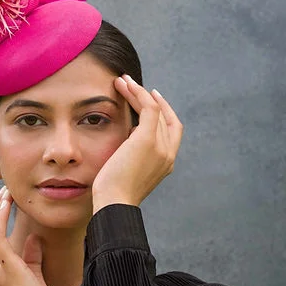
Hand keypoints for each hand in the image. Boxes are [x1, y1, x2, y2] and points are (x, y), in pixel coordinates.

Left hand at [92, 75, 183, 211]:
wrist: (114, 204)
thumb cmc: (113, 194)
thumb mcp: (128, 172)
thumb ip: (133, 155)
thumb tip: (129, 137)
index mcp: (166, 163)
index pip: (171, 130)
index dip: (164, 112)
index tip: (150, 99)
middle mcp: (169, 154)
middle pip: (164, 117)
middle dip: (148, 99)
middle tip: (133, 85)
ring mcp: (160, 146)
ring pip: (154, 109)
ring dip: (138, 92)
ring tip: (121, 81)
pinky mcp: (147, 139)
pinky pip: (147, 107)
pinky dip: (136, 93)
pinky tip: (123, 85)